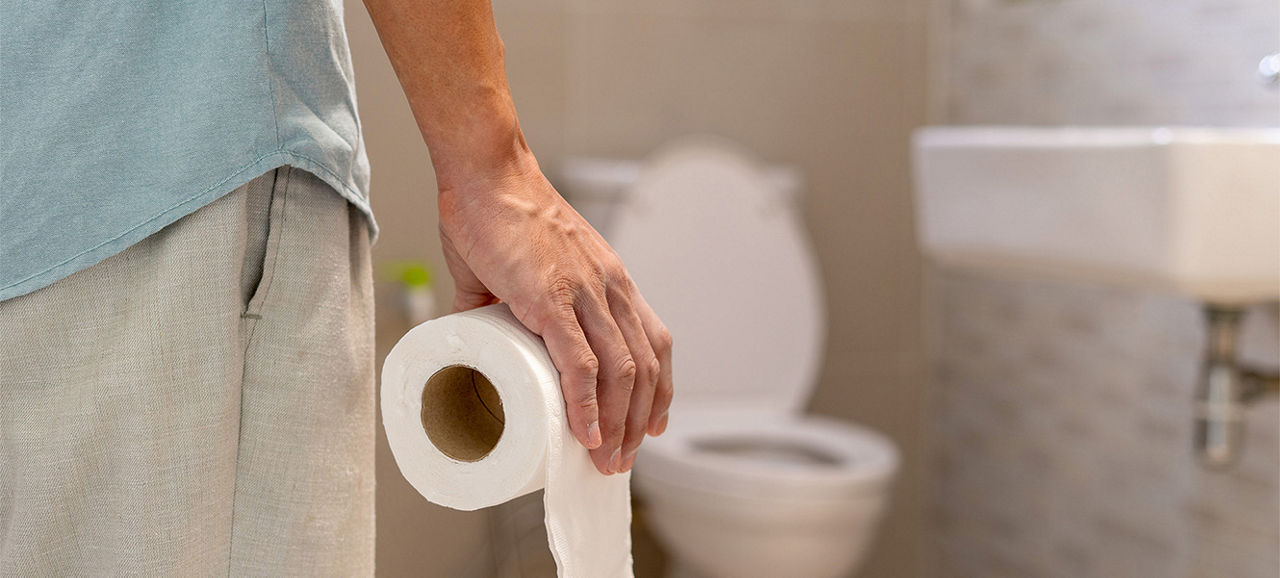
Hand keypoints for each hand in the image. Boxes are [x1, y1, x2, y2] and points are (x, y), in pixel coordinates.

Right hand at [437, 153, 672, 474]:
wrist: (484, 173)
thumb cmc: (495, 212)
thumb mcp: (519, 266)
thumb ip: (501, 304)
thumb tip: (475, 333)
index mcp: (609, 280)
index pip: (654, 342)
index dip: (659, 390)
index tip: (652, 424)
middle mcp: (609, 287)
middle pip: (646, 367)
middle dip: (639, 422)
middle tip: (622, 459)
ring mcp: (584, 292)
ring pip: (622, 372)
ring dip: (617, 424)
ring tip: (604, 459)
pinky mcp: (550, 298)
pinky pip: (581, 362)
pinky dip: (587, 404)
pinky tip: (584, 433)